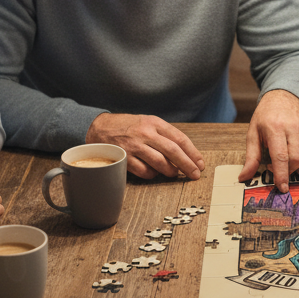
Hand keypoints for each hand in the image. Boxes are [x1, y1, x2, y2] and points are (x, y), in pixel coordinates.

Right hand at [87, 113, 203, 180]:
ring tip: (174, 173)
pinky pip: (145, 171)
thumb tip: (184, 153)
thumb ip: (164, 135)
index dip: (193, 153)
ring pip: (160, 163)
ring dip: (171, 171)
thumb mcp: (147, 122)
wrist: (99, 127)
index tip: (200, 163)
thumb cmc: (127, 127)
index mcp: (154, 123)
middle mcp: (146, 133)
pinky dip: (152, 174)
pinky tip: (153, 172)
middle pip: (173, 151)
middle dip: (187, 165)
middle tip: (195, 174)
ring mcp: (135, 146)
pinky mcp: (125, 158)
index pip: (179, 138)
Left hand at [240, 90, 298, 192]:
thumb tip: (244, 177)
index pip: (281, 156)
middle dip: (288, 171)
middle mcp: (293, 127)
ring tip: (284, 160)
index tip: (281, 188)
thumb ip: (251, 157)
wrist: (284, 97)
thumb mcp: (253, 133)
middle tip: (277, 170)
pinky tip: (293, 154)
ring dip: (295, 167)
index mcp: (275, 127)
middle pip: (297, 159)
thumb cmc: (266, 116)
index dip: (281, 174)